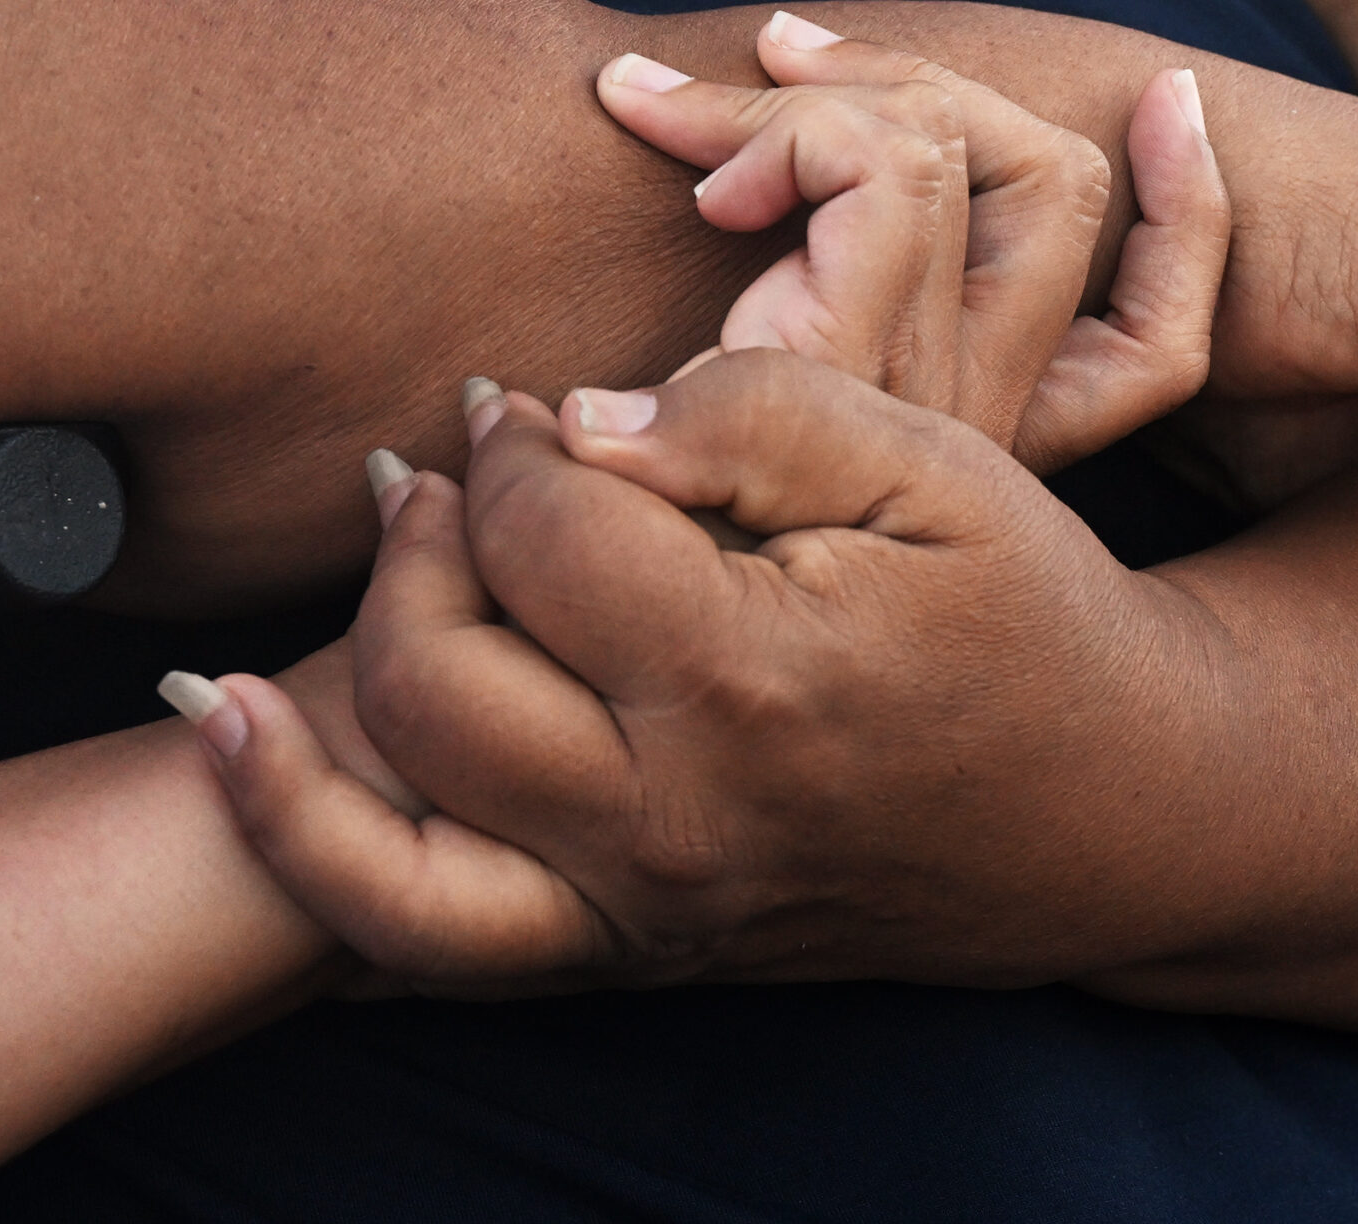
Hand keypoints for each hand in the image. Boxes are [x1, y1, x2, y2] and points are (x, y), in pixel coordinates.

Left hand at [199, 352, 1229, 988]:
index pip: (542, 528)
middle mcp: (675, 823)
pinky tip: (241, 739)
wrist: (1116, 810)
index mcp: (754, 681)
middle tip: (461, 464)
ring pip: (387, 832)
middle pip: (433, 673)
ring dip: (325, 685)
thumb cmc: (1032, 617)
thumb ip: (756, 412)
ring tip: (368, 568)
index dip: (515, 440)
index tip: (533, 405)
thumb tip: (577, 420)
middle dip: (422, 538)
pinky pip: (422, 939)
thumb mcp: (938, 467)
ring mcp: (645, 909)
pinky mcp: (634, 952)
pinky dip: (306, 845)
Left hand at [588, 13, 1229, 473]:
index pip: (1165, 350)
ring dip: (811, 92)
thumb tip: (814, 176)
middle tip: (780, 54)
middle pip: (1059, 189)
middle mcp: (971, 425)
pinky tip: (700, 190)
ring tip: (680, 122)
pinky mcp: (838, 380)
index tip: (1169, 99)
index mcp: (982, 440)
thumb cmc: (635, 504)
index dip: (1193, 214)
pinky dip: (779, 131)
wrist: (544, 615)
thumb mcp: (755, 413)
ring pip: (946, 148)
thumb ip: (818, 314)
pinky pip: (874, 171)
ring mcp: (912, 407)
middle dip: (920, 76)